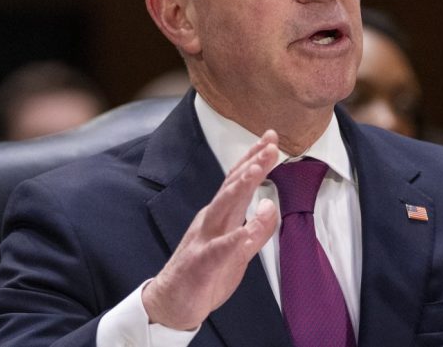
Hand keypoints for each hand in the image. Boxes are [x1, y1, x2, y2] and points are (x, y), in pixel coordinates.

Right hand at [143, 130, 279, 329]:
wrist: (171, 304)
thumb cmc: (206, 274)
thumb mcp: (240, 251)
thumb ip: (258, 228)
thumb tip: (270, 203)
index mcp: (220, 216)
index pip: (238, 181)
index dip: (255, 159)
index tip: (271, 138)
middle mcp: (211, 222)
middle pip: (232, 187)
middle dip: (252, 164)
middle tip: (270, 145)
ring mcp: (204, 241)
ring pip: (222, 209)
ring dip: (239, 188)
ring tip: (257, 170)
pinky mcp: (201, 264)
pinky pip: (218, 251)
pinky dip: (233, 240)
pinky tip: (247, 231)